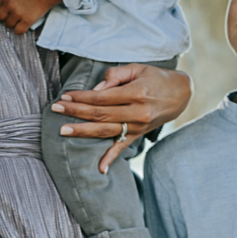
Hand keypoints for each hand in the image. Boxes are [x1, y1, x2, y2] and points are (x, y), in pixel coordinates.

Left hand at [0, 0, 60, 33]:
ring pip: (7, 25)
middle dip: (4, 16)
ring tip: (18, 19)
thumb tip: (1, 1)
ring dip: (12, 23)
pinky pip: (18, 32)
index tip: (4, 8)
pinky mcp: (27, 20)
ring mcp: (18, 12)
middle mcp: (9, 3)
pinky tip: (23, 25)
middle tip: (10, 15)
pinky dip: (19, 30)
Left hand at [51, 64, 191, 171]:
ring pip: (105, 130)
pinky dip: (110, 159)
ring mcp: (137, 127)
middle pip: (100, 114)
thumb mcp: (138, 68)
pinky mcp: (138, 135)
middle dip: (76, 112)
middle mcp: (136, 112)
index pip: (102, 97)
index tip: (65, 96)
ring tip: (63, 130)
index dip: (82, 97)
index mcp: (135, 93)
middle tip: (56, 110)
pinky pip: (121, 148)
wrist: (180, 94)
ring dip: (83, 131)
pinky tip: (100, 169)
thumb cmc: (156, 78)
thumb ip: (116, 75)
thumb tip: (96, 89)